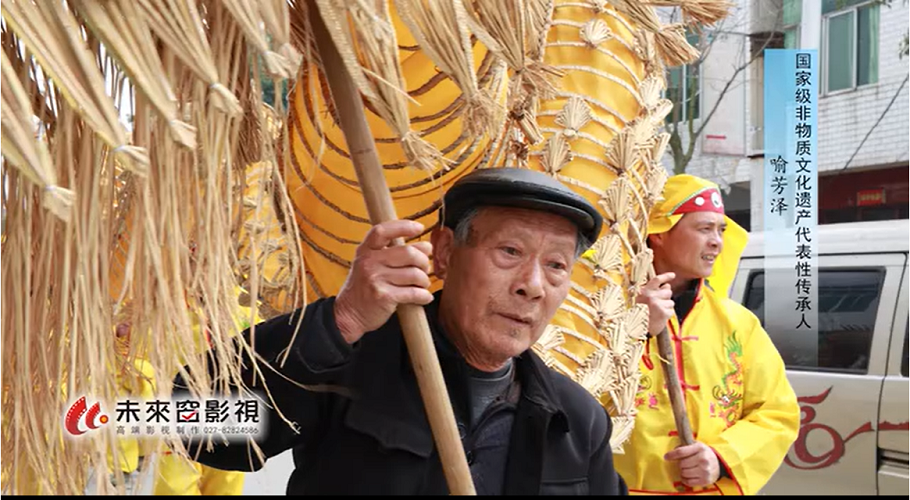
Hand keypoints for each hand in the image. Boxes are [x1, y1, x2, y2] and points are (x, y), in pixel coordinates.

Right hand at [334, 220, 433, 343]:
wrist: (348, 315)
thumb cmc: (364, 288)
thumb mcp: (369, 265)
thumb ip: (391, 253)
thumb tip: (426, 246)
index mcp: (365, 251)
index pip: (383, 230)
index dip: (403, 226)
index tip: (419, 228)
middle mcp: (369, 262)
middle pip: (408, 252)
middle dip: (423, 260)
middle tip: (425, 268)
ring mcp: (375, 279)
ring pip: (414, 274)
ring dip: (424, 280)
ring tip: (422, 284)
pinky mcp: (383, 296)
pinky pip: (413, 293)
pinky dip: (424, 295)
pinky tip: (424, 297)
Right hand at [636, 272, 675, 335]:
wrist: (634, 329)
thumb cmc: (637, 315)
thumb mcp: (640, 300)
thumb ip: (652, 292)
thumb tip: (667, 285)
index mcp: (644, 291)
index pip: (657, 280)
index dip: (666, 276)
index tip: (673, 275)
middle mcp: (651, 296)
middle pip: (668, 291)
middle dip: (666, 297)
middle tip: (658, 304)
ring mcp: (657, 304)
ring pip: (671, 302)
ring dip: (666, 307)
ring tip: (657, 312)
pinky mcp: (663, 313)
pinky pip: (671, 311)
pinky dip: (667, 315)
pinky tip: (659, 318)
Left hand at [664, 442, 720, 487]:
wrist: (718, 465)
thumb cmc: (704, 454)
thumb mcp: (697, 446)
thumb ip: (685, 446)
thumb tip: (673, 452)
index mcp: (700, 448)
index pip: (681, 452)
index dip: (671, 455)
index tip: (666, 457)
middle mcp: (703, 460)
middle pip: (682, 464)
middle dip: (680, 464)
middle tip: (684, 463)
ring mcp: (704, 471)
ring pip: (684, 473)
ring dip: (682, 471)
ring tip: (687, 469)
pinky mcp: (705, 480)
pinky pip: (688, 482)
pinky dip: (685, 479)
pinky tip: (688, 476)